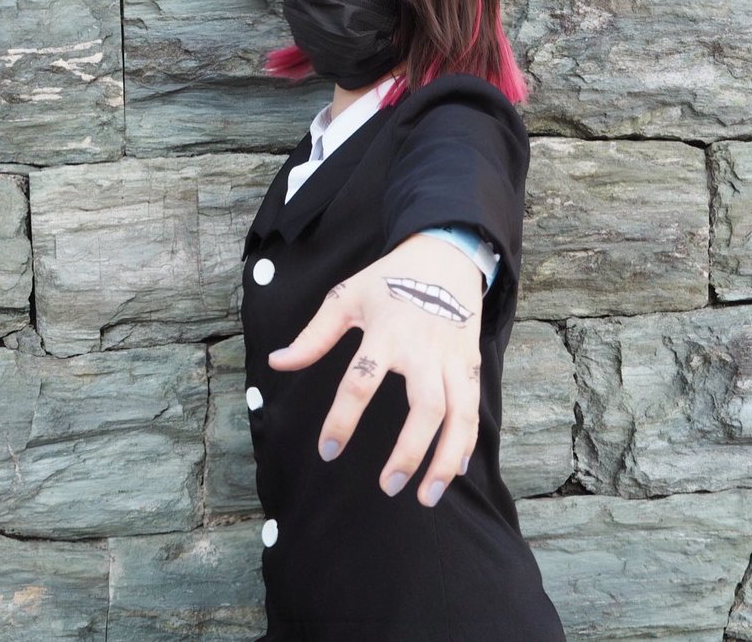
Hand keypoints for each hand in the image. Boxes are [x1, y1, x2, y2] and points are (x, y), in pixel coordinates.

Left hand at [268, 234, 483, 506]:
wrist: (445, 255)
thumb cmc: (389, 279)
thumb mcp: (346, 297)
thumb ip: (313, 336)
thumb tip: (278, 362)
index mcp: (386, 331)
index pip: (360, 381)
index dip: (342, 420)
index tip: (328, 452)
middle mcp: (423, 348)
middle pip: (423, 407)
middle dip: (408, 452)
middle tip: (387, 487)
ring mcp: (452, 358)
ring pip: (457, 415)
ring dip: (443, 459)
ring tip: (425, 496)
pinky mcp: (471, 364)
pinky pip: (473, 410)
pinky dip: (466, 443)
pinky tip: (454, 471)